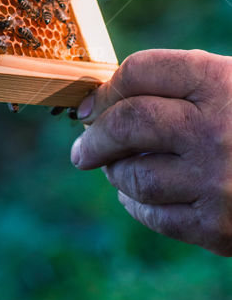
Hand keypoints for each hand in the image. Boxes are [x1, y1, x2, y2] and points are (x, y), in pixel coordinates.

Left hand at [71, 48, 231, 254]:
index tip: (93, 103)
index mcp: (221, 82)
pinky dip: (135, 204)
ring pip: (134, 174)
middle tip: (82, 144)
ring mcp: (216, 181)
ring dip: (113, 171)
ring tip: (110, 168)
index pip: (139, 72)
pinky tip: (133, 196)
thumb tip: (103, 101)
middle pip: (127, 122)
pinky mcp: (218, 227)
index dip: (108, 87)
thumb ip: (179, 85)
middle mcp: (216, 129)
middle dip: (95, 133)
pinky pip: (155, 215)